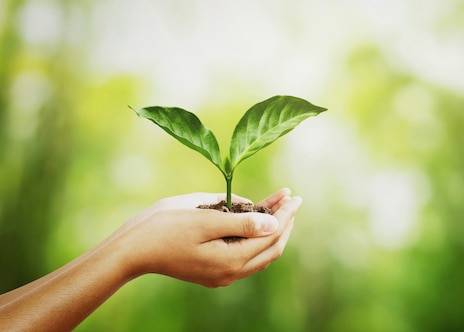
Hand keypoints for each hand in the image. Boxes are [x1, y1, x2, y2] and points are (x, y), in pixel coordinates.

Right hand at [115, 188, 300, 286]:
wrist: (132, 250)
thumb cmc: (164, 228)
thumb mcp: (205, 219)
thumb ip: (242, 222)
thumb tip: (274, 223)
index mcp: (231, 260)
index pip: (270, 236)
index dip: (285, 215)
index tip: (294, 196)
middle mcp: (230, 273)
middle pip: (270, 247)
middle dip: (284, 221)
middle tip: (292, 199)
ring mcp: (221, 275)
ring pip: (259, 253)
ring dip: (272, 229)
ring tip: (280, 206)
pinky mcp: (212, 271)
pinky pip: (245, 255)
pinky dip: (255, 237)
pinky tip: (256, 221)